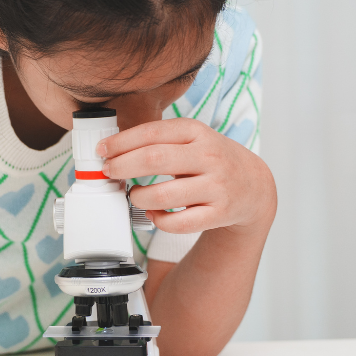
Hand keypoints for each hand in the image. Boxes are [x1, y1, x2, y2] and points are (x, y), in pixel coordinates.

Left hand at [99, 118, 275, 235]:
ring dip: (138, 197)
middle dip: (122, 166)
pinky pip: (178, 223)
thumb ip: (159, 140)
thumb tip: (112, 148)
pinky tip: (154, 213)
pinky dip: (158, 220)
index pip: (152, 132)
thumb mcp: (192, 138)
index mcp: (197, 132)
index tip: (102, 150)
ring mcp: (216, 187)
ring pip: (163, 195)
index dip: (121, 142)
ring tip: (134, 195)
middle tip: (109, 171)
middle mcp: (209, 157)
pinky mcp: (219, 214)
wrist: (253, 185)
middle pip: (154, 160)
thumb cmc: (211, 159)